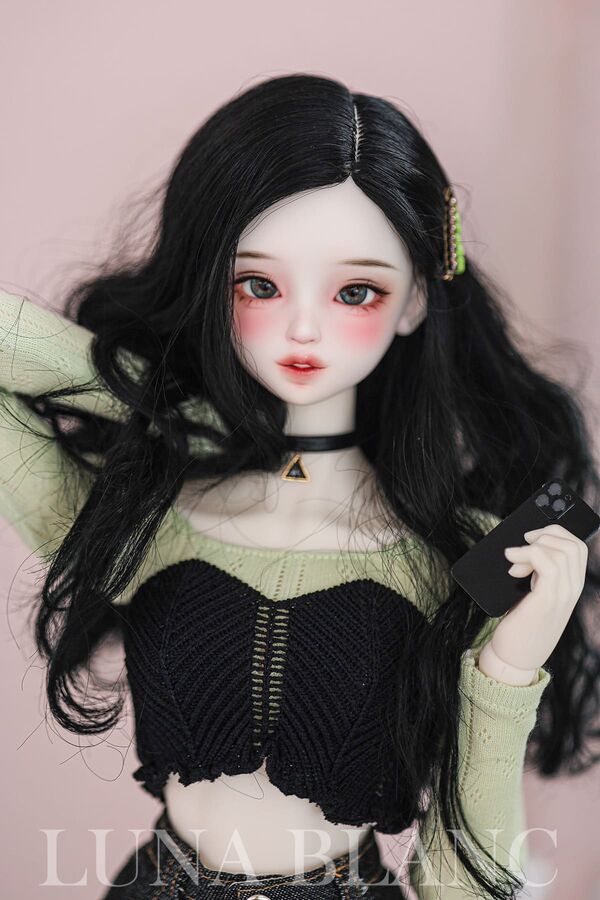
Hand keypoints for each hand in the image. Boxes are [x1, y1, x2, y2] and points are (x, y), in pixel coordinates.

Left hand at [482, 524, 587, 671]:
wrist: (514, 657)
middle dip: (544, 535)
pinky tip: (510, 560)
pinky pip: (546, 562)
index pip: (577, 547)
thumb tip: (524, 544)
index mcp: (571, 586)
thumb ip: (536, 571)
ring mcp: (563, 595)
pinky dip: (526, 553)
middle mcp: (572, 590)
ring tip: (513, 560)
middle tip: (521, 547)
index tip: (531, 537)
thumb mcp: (532, 592)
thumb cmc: (520, 624)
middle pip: (572, 544)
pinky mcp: (547, 600)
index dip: (555, 532)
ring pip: (561, 550)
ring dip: (532, 547)